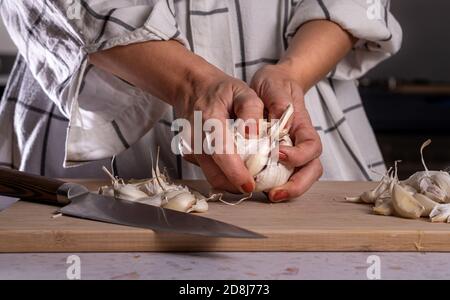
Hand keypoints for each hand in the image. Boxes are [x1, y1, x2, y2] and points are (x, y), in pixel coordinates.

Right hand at [181, 70, 263, 192]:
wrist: (192, 88)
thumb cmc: (220, 91)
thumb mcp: (242, 90)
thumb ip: (252, 111)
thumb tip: (255, 136)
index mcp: (210, 121)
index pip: (222, 152)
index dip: (236, 173)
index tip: (250, 184)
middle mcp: (196, 140)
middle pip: (216, 174)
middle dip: (237, 184)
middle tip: (258, 181)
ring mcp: (191, 150)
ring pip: (213, 177)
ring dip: (232, 182)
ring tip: (250, 173)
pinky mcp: (192, 157)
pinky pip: (210, 172)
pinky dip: (225, 175)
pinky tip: (237, 165)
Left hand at [251, 64, 322, 201]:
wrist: (272, 85)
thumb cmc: (274, 85)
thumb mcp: (273, 86)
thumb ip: (279, 101)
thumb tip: (283, 123)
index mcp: (303, 126)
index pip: (311, 147)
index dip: (299, 156)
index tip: (279, 154)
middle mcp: (301, 142)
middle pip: (311, 170)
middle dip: (296, 185)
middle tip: (275, 194)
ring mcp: (293, 151)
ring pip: (300, 176)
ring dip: (287, 190)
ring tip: (268, 196)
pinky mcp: (280, 157)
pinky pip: (284, 175)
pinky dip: (276, 184)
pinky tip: (260, 187)